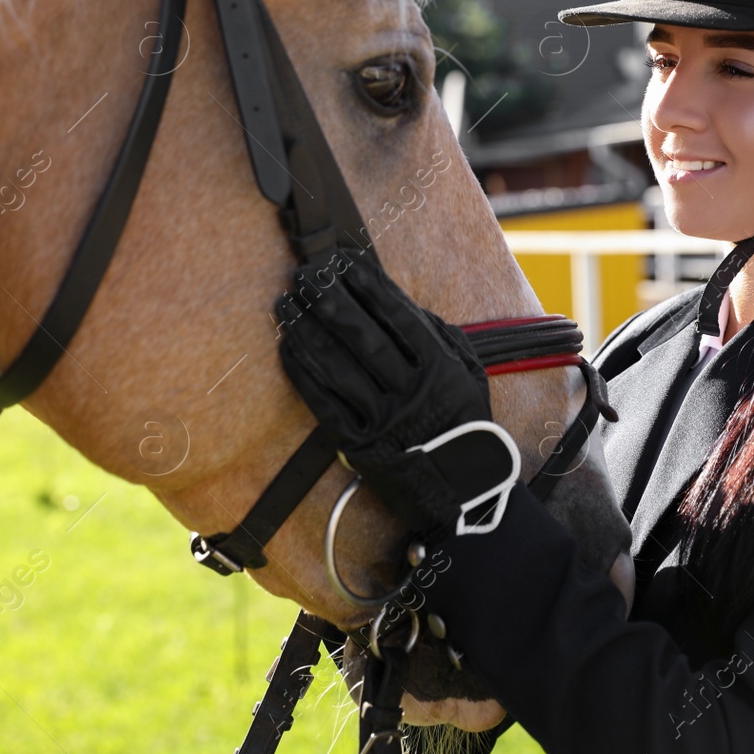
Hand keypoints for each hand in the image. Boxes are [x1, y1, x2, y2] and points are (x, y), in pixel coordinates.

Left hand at [275, 248, 510, 538]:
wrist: (465, 493)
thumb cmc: (465, 422)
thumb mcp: (468, 373)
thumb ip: (438, 335)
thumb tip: (399, 302)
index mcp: (440, 369)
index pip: (399, 317)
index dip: (369, 287)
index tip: (343, 261)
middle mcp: (411, 392)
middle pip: (364, 338)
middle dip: (331, 302)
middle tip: (306, 274)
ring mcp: (384, 420)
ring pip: (338, 368)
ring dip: (308, 332)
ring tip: (285, 304)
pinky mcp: (362, 446)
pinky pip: (325, 405)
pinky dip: (304, 374)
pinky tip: (288, 348)